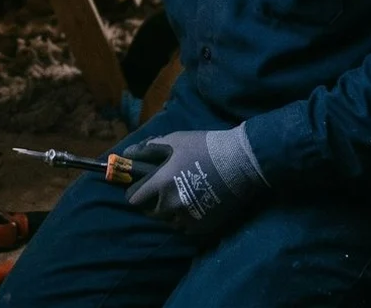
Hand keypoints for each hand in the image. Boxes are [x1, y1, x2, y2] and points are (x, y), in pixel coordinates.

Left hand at [122, 126, 265, 235]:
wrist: (241, 162)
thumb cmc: (204, 147)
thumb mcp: (175, 141)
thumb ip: (149, 149)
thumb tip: (129, 153)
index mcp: (161, 183)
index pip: (133, 199)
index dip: (136, 193)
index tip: (142, 188)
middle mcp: (171, 204)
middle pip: (151, 212)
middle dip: (154, 203)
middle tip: (164, 191)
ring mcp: (188, 218)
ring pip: (169, 221)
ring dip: (170, 213)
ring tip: (181, 198)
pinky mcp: (203, 226)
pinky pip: (186, 228)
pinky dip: (186, 220)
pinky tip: (194, 206)